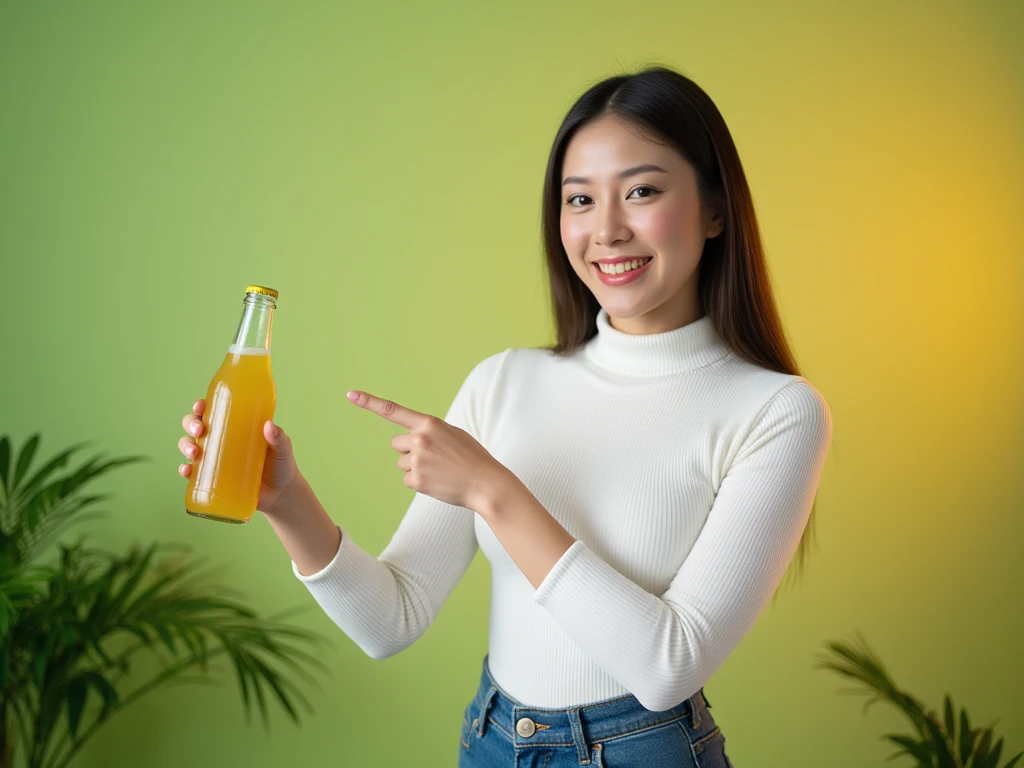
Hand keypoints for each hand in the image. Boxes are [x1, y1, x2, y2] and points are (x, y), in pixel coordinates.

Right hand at [177, 398, 299, 513]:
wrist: (281, 494)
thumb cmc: (281, 465)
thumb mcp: (282, 448)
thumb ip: (278, 437)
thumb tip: (269, 425)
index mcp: (235, 427)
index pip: (213, 412)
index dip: (201, 407)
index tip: (200, 407)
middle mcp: (220, 440)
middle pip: (196, 427)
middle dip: (191, 425)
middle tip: (200, 431)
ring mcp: (215, 460)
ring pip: (190, 447)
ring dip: (185, 446)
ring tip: (194, 453)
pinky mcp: (213, 479)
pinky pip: (192, 473)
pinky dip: (185, 470)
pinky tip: (187, 470)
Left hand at [346, 389, 512, 511]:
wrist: (486, 484)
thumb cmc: (473, 457)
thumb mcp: (454, 434)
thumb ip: (431, 432)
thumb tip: (412, 439)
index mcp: (429, 424)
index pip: (393, 410)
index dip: (369, 402)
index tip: (350, 395)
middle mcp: (420, 440)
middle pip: (396, 444)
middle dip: (409, 450)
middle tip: (434, 457)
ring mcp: (417, 461)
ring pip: (402, 463)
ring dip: (415, 467)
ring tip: (440, 470)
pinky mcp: (417, 480)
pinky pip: (407, 480)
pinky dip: (419, 482)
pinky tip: (438, 482)